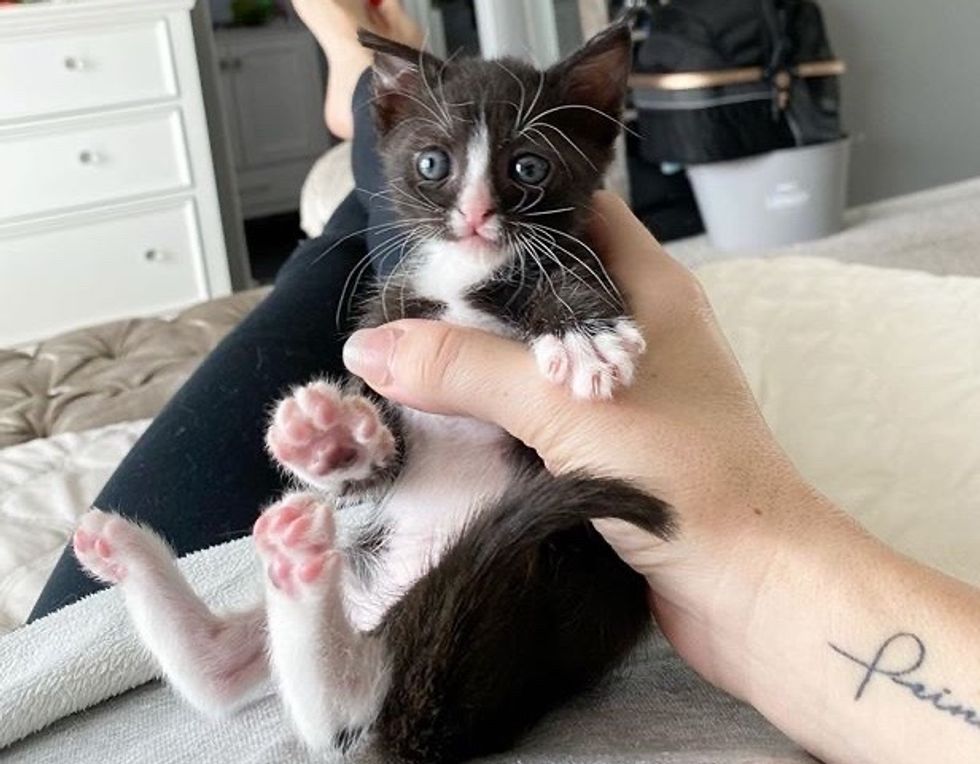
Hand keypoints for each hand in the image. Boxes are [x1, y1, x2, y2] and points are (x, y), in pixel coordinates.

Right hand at [343, 193, 979, 763]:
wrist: (749, 586)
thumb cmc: (684, 474)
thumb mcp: (562, 406)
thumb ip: (466, 369)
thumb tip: (372, 346)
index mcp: (651, 286)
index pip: (577, 211)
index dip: (513, 208)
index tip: (440, 218)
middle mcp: (641, 326)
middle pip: (547, 284)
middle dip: (479, 288)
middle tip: (405, 291)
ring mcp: (628, 387)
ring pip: (541, 351)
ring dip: (485, 356)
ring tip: (408, 345)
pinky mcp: (612, 442)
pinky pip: (543, 407)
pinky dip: (499, 408)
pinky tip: (447, 412)